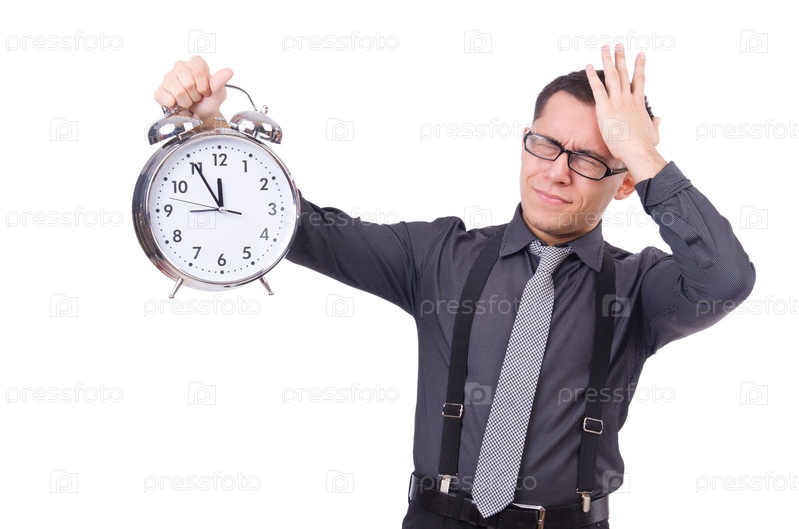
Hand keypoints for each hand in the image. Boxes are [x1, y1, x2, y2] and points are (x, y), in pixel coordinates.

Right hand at [154, 56, 232, 123]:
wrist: (199, 115)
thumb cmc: (208, 101)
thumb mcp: (219, 94)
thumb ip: (221, 83)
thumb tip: (228, 72)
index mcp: (196, 63)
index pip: (198, 71)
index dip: (204, 87)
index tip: (206, 91)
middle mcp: (181, 66)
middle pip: (188, 83)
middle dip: (195, 95)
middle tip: (196, 97)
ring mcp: (168, 77)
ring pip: (178, 92)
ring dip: (186, 102)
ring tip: (189, 100)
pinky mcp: (160, 90)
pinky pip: (166, 98)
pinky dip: (175, 106)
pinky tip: (178, 103)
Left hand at [586, 44, 666, 182]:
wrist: (638, 150)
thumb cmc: (645, 145)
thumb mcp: (654, 133)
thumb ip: (655, 124)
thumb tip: (658, 119)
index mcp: (639, 104)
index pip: (639, 81)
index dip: (640, 67)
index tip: (641, 54)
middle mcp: (628, 98)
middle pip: (624, 73)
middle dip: (621, 58)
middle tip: (619, 45)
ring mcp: (617, 101)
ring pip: (611, 76)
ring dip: (607, 60)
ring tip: (605, 47)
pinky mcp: (605, 108)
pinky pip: (597, 88)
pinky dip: (591, 76)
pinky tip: (587, 66)